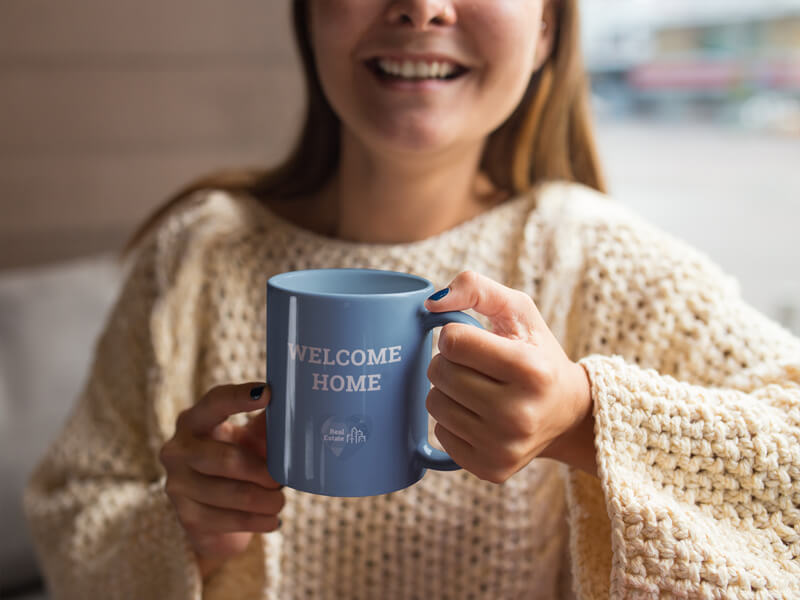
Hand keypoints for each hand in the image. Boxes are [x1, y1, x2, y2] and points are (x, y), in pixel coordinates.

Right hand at [159, 383, 283, 578]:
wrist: (212, 515)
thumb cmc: (237, 461)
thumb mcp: (250, 439)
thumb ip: (268, 422)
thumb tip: (299, 405)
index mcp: (194, 421)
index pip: (215, 403)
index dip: (239, 398)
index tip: (268, 393)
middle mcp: (178, 450)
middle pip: (227, 459)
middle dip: (262, 472)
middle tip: (281, 479)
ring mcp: (178, 485)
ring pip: (234, 494)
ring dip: (266, 500)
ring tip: (280, 501)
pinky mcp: (187, 518)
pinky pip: (232, 520)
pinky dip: (259, 520)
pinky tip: (273, 519)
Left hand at [423, 271, 596, 482]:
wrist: (567, 413)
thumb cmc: (537, 353)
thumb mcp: (518, 310)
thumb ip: (475, 288)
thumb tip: (431, 303)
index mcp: (530, 370)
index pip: (453, 342)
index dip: (456, 335)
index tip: (475, 340)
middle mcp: (519, 413)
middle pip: (439, 372)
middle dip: (449, 361)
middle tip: (477, 366)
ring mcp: (504, 446)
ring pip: (434, 403)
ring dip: (448, 390)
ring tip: (478, 389)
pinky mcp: (491, 469)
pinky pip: (438, 434)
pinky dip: (452, 420)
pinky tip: (479, 416)